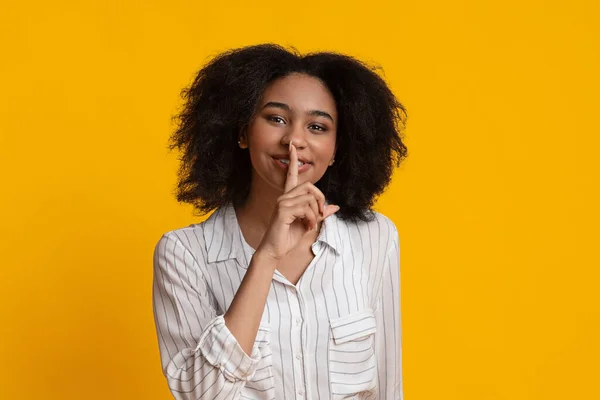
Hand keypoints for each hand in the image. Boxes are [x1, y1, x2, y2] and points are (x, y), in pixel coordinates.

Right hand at [256, 141, 339, 261]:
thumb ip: (320, 213)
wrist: (274, 250)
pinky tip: (307, 227)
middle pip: (309, 186)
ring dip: (315, 213)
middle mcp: (284, 197)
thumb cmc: (288, 237)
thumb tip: (334, 207)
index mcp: (289, 197)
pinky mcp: (282, 210)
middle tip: (320, 214)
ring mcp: (282, 202)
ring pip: (309, 198)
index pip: (291, 175)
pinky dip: (311, 218)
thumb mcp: (309, 224)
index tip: (292, 147)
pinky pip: (305, 208)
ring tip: (311, 224)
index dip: (293, 160)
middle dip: (320, 199)